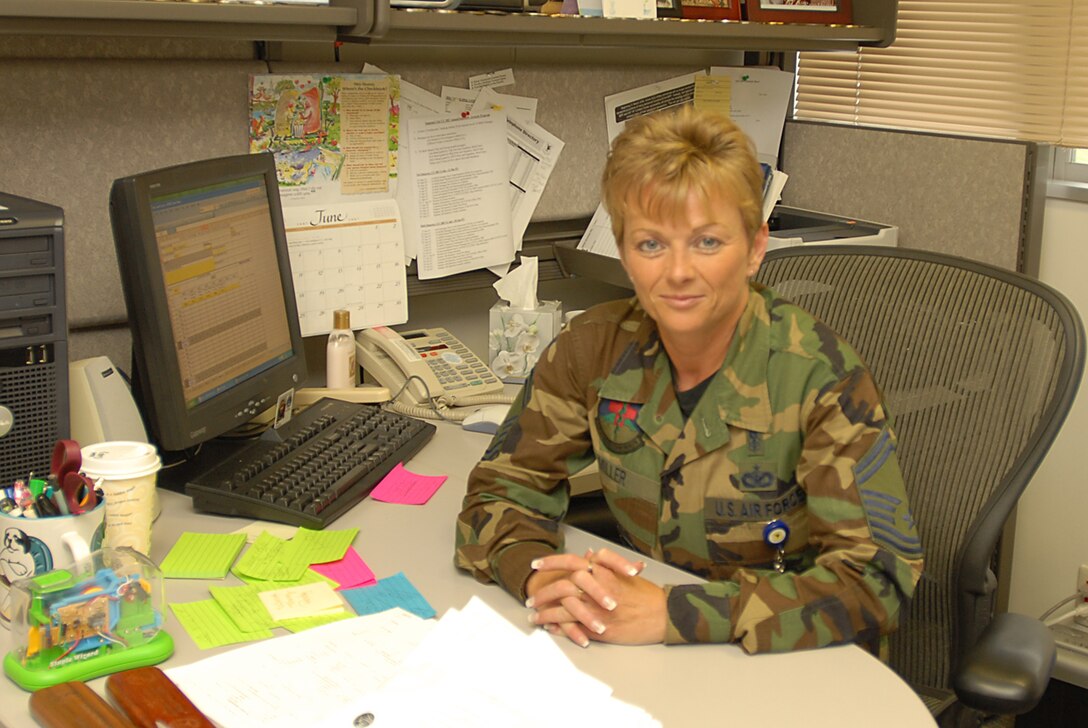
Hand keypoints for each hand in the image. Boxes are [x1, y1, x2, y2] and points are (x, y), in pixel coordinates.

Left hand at [526, 549, 664, 646]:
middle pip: (560, 586)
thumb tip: (590, 553)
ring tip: (534, 616)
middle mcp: (596, 589)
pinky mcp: (598, 629)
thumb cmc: (646, 594)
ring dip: (545, 613)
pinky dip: (557, 626)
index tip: (536, 564)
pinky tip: (549, 627)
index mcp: (602, 571)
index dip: (550, 563)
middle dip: (542, 593)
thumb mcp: (625, 572)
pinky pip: (571, 627)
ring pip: (562, 609)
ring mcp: (595, 610)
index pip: (570, 562)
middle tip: (530, 598)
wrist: (663, 615)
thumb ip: (605, 563)